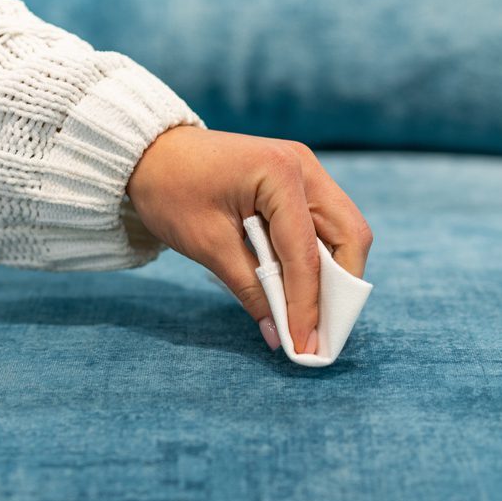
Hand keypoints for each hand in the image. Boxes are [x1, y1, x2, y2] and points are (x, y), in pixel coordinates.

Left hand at [126, 126, 372, 352]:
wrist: (151, 154)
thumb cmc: (171, 190)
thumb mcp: (207, 245)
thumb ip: (249, 289)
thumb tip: (279, 335)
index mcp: (280, 173)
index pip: (307, 252)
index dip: (308, 304)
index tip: (306, 346)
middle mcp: (304, 166)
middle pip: (350, 235)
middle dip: (341, 288)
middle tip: (322, 332)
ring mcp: (306, 170)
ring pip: (344, 231)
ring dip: (334, 275)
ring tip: (313, 316)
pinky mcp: (299, 181)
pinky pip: (324, 225)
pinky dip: (319, 258)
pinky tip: (301, 288)